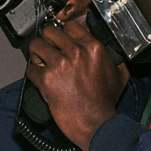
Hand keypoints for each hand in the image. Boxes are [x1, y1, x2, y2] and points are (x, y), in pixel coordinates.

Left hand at [25, 21, 128, 150]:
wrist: (96, 125)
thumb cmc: (105, 105)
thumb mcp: (119, 76)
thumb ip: (114, 60)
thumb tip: (111, 53)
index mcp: (93, 48)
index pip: (70, 26)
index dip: (63, 33)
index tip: (61, 39)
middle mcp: (76, 52)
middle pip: (50, 31)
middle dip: (47, 40)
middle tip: (47, 50)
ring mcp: (60, 64)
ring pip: (36, 45)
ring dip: (36, 53)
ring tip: (39, 61)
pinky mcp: (47, 79)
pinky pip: (31, 68)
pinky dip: (32, 73)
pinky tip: (38, 78)